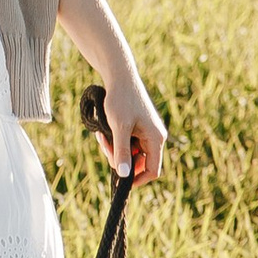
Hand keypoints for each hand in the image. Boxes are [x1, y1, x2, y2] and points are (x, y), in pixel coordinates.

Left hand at [100, 67, 166, 184]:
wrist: (119, 76)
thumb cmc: (121, 99)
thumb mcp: (119, 127)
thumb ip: (122, 151)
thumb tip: (124, 175)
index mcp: (156, 139)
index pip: (153, 170)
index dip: (138, 179)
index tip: (120, 181)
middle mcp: (154, 137)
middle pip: (139, 162)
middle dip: (120, 158)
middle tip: (104, 146)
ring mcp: (146, 132)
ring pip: (130, 152)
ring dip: (114, 148)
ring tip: (101, 135)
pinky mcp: (138, 127)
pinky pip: (127, 142)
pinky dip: (115, 140)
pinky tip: (103, 131)